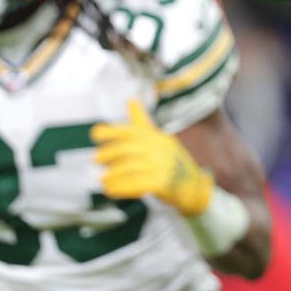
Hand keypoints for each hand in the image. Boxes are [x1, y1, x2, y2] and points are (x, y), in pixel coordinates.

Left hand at [91, 100, 214, 216]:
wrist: (194, 187)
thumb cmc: (171, 162)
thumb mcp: (159, 141)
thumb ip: (142, 124)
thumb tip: (131, 99)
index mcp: (158, 137)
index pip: (132, 131)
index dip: (112, 132)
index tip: (95, 134)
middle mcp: (161, 149)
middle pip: (128, 149)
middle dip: (109, 154)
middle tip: (96, 160)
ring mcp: (163, 166)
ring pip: (129, 169)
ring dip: (112, 175)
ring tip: (103, 180)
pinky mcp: (164, 183)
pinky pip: (137, 184)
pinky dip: (121, 188)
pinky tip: (111, 191)